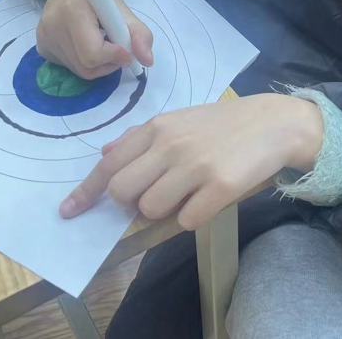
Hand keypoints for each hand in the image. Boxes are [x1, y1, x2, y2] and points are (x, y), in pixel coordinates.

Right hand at [38, 0, 153, 78]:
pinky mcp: (42, 48)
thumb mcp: (119, 6)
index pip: (92, 53)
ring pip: (79, 70)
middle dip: (108, 63)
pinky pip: (70, 67)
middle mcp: (52, 27)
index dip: (113, 56)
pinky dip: (84, 61)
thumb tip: (147, 61)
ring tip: (101, 41)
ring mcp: (44, 39)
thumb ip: (138, 32)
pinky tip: (85, 43)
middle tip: (117, 48)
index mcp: (73, 11)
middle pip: (86, 66)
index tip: (125, 50)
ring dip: (98, 63)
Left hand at [59, 94, 323, 229]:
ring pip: (151, 208)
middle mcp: (170, 145)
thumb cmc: (221, 125)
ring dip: (164, 210)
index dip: (87, 192)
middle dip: (134, 202)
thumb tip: (105, 154)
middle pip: (124, 192)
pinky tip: (207, 200)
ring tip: (187, 193)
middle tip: (157, 195)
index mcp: (157, 128)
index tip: (69, 211)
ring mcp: (194, 165)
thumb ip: (141, 138)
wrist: (272, 123)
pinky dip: (192, 217)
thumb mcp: (178, 121)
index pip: (110, 165)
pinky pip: (186, 220)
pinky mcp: (219, 185)